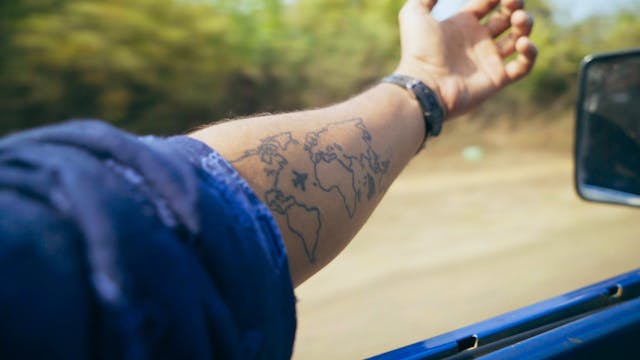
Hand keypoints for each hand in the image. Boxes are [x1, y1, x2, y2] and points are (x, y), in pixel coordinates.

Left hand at [395, 0, 536, 117]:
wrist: (425, 84)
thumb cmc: (419, 50)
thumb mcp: (414, 13)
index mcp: (462, 25)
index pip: (488, 2)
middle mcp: (477, 41)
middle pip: (506, 18)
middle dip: (514, 5)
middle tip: (512, 2)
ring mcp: (488, 60)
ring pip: (518, 38)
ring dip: (525, 25)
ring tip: (519, 19)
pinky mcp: (497, 79)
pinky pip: (523, 66)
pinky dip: (530, 54)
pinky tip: (523, 43)